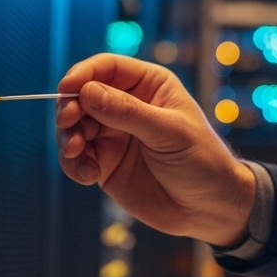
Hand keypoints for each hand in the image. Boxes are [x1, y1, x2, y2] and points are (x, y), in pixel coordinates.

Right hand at [55, 54, 255, 246]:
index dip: (83, 75)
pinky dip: (74, 165)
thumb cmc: (202, 161)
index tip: (66, 90)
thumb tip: (87, 91)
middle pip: (82, 95)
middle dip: (69, 108)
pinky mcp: (105, 164)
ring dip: (68, 139)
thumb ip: (128, 112)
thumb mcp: (169, 133)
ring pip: (74, 127)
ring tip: (77, 154)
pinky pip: (77, 158)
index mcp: (149, 85)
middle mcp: (127, 105)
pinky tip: (88, 176)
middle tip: (69, 125)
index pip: (106, 67)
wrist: (210, 209)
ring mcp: (114, 135)